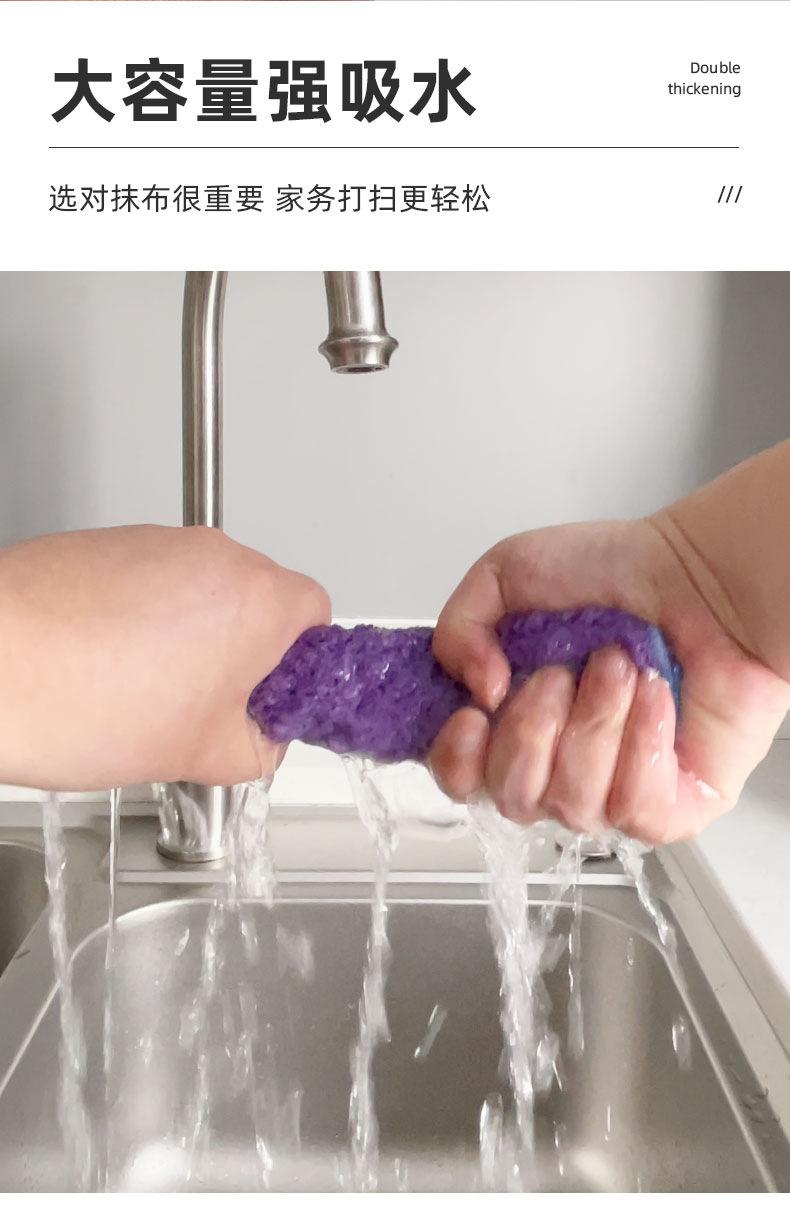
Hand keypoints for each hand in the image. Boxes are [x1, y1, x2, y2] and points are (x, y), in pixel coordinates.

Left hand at [0, 525, 328, 790]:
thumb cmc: (78, 698)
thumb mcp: (200, 756)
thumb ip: (258, 748)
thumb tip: (261, 737)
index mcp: (260, 600)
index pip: (320, 618)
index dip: (300, 666)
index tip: (273, 699)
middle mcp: (218, 556)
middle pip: (263, 600)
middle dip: (243, 653)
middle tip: (208, 706)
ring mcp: (162, 542)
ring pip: (205, 591)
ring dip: (191, 637)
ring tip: (145, 690)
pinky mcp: (113, 542)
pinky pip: (154, 580)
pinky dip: (144, 618)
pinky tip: (110, 664)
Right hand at [428, 517, 789, 842]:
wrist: (700, 575)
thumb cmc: (616, 573)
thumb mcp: (505, 574)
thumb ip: (457, 629)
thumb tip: (476, 694)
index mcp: (509, 720)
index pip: (460, 780)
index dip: (456, 759)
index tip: (476, 713)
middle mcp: (555, 764)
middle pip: (511, 798)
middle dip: (533, 728)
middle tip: (563, 673)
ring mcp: (611, 793)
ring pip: (573, 803)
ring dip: (595, 722)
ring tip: (620, 669)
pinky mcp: (671, 808)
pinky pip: (636, 809)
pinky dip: (643, 743)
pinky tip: (655, 699)